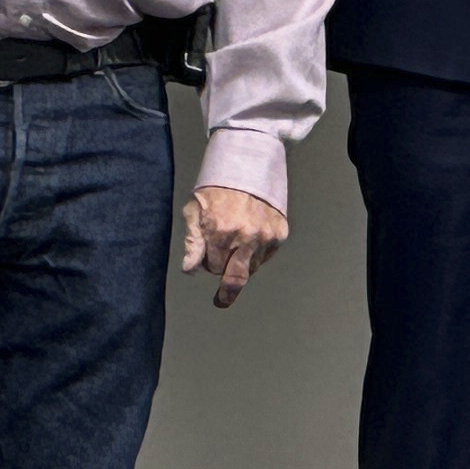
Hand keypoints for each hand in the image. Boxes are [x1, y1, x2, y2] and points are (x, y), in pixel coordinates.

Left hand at [178, 185, 286, 307]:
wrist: (248, 166)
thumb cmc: (217, 188)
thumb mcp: (195, 210)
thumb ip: (193, 242)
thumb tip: (189, 269)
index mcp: (221, 232)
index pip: (213, 267)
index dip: (209, 264)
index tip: (208, 258)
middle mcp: (246, 237)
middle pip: (236, 279)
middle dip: (227, 292)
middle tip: (221, 301)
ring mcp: (265, 237)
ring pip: (251, 268)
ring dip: (241, 264)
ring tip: (236, 245)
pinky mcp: (279, 234)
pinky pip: (265, 256)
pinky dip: (256, 254)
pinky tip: (250, 239)